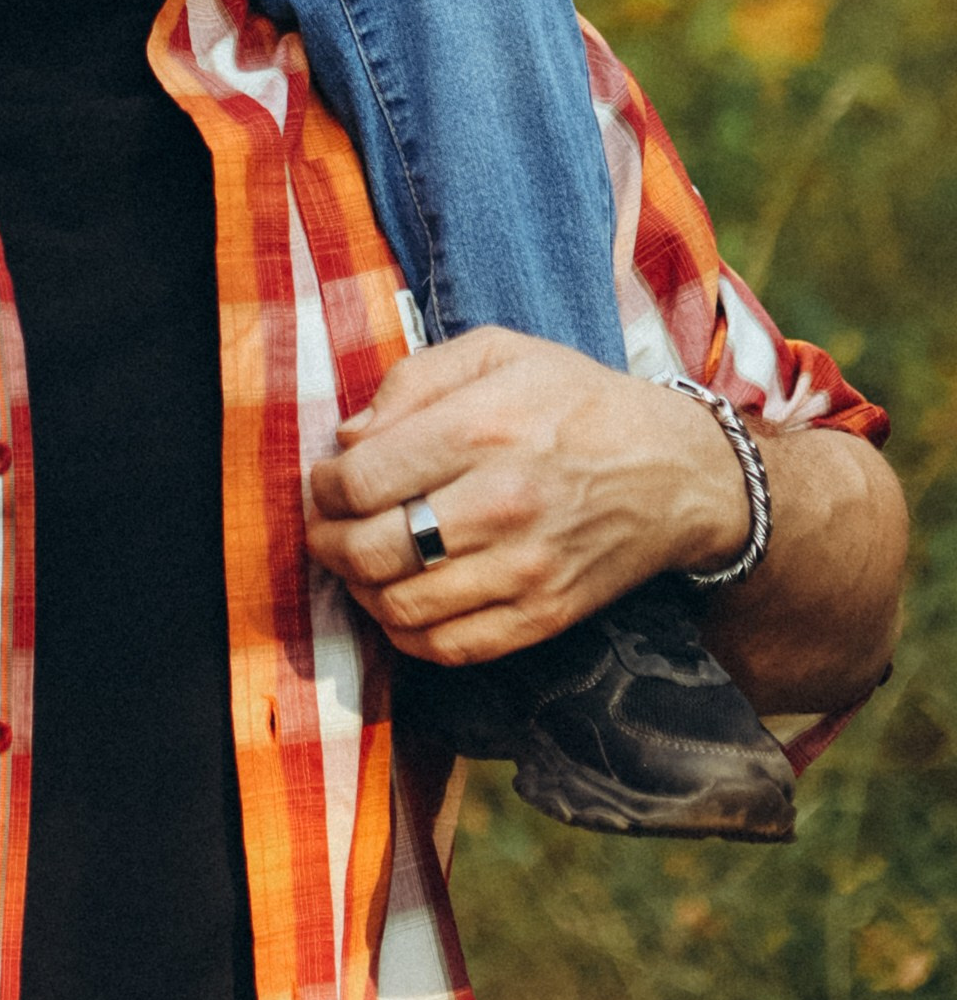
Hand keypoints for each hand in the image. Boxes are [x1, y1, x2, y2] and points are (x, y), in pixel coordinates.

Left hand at [303, 327, 753, 667]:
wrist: (674, 472)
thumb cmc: (576, 401)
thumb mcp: (499, 351)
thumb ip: (414, 380)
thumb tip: (351, 438)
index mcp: (483, 428)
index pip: (363, 479)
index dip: (325, 486)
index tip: (326, 481)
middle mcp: (501, 503)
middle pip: (372, 549)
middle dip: (328, 542)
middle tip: (325, 528)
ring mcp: (524, 568)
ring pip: (402, 606)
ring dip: (359, 590)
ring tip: (357, 564)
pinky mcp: (543, 615)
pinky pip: (450, 647)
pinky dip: (405, 634)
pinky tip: (398, 601)